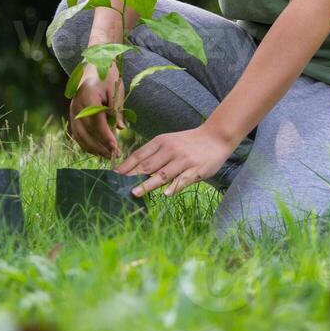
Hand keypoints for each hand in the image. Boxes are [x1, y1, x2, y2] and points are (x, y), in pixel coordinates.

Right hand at [68, 63, 125, 160]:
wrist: (94, 66)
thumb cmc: (107, 76)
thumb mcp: (116, 90)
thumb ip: (117, 110)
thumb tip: (121, 129)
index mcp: (88, 96)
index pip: (97, 122)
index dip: (106, 137)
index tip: (116, 148)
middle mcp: (77, 105)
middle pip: (88, 132)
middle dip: (101, 146)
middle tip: (115, 155)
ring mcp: (72, 111)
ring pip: (80, 135)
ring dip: (93, 148)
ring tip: (107, 155)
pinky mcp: (72, 115)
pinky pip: (77, 133)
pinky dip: (85, 143)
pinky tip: (96, 149)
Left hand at [115, 125, 238, 197]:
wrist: (215, 136)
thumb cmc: (188, 142)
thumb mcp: (169, 142)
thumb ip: (154, 154)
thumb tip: (134, 169)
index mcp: (161, 141)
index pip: (140, 155)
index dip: (126, 166)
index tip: (114, 176)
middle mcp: (170, 149)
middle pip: (148, 165)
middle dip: (132, 177)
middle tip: (118, 187)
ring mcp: (183, 160)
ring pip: (163, 173)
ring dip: (148, 184)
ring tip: (135, 193)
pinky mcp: (196, 169)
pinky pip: (183, 179)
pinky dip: (174, 186)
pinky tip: (167, 194)